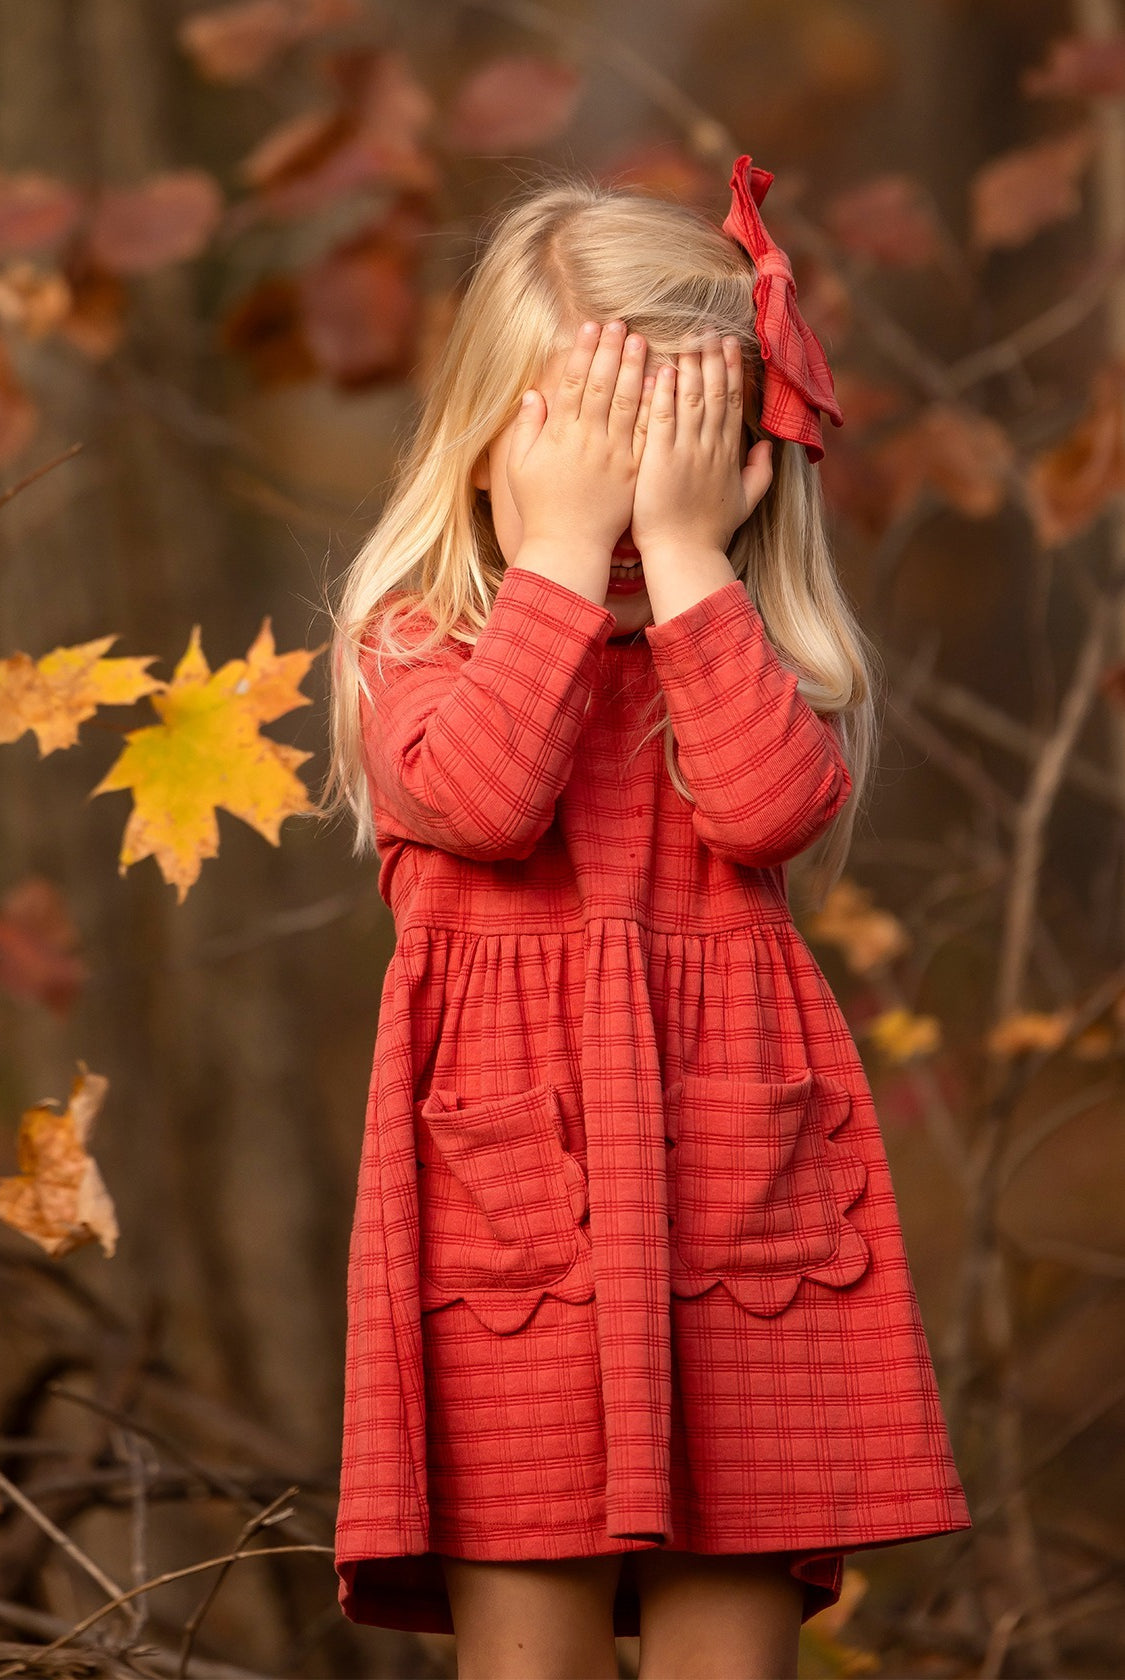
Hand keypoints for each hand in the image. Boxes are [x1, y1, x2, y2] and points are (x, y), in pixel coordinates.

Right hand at [505, 320, 648, 563]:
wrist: (569, 546)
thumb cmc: (541, 507)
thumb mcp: (520, 467)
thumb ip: (526, 428)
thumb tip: (533, 393)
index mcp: (561, 436)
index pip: (574, 383)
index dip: (583, 353)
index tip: (590, 327)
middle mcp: (589, 440)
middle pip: (603, 386)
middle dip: (611, 351)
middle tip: (621, 323)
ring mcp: (615, 455)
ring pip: (628, 403)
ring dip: (634, 369)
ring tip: (642, 341)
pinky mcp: (634, 471)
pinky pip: (647, 434)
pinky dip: (654, 407)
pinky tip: (662, 383)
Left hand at [631, 334, 773, 563]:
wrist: (685, 555)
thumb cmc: (709, 533)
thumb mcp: (745, 502)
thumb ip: (760, 473)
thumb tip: (770, 447)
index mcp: (728, 454)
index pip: (731, 403)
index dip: (732, 371)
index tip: (730, 345)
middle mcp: (710, 448)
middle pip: (714, 393)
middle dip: (713, 358)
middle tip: (710, 328)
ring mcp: (686, 452)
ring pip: (690, 399)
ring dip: (690, 366)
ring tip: (688, 337)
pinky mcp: (660, 459)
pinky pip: (663, 418)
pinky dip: (663, 393)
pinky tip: (662, 369)